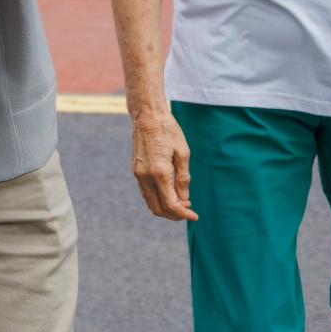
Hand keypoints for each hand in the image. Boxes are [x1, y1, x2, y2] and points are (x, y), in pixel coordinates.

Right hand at [128, 101, 195, 220]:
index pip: (170, 204)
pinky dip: (157, 199)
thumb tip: (184, 197)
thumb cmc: (168, 130)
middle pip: (158, 208)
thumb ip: (183, 177)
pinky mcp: (135, 170)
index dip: (183, 214)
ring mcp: (138, 174)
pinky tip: (169, 193)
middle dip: (174, 215)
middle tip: (189, 211)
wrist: (147, 115)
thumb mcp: (183, 152)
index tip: (194, 216)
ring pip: (150, 203)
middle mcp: (145, 176)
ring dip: (165, 208)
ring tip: (181, 203)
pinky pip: (145, 193)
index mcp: (159, 172)